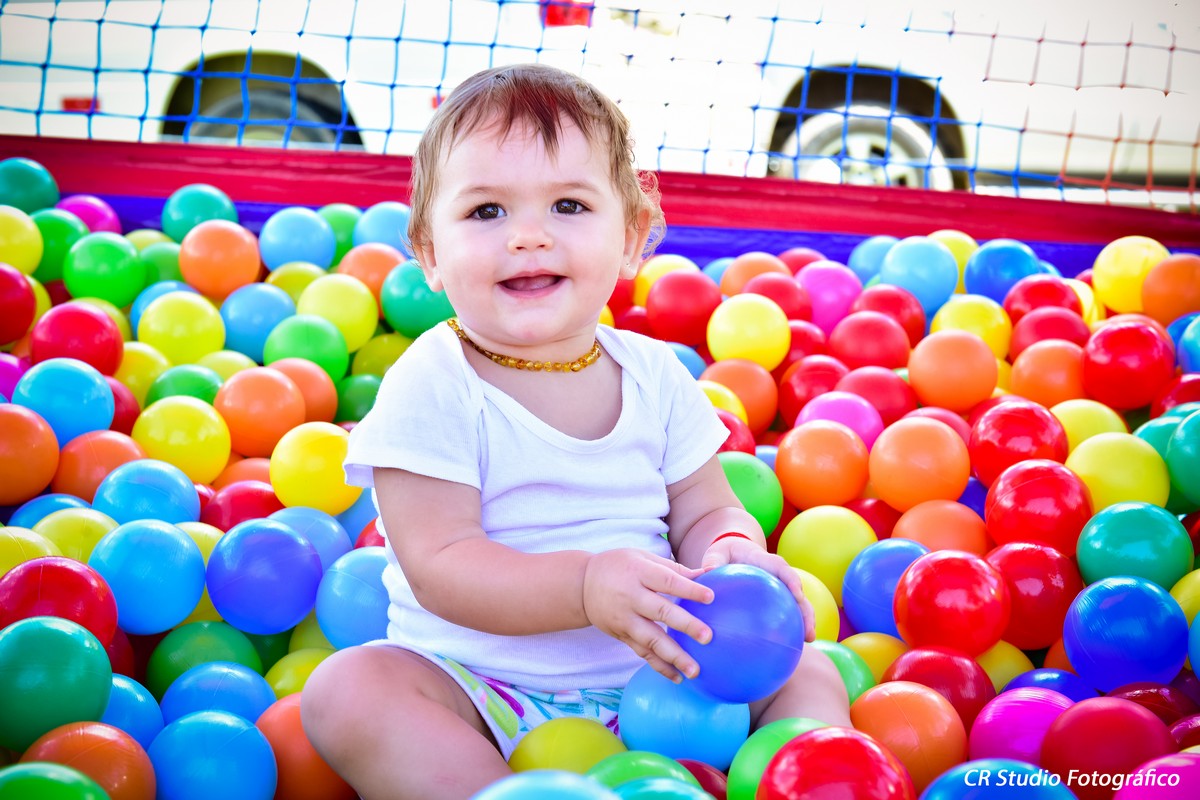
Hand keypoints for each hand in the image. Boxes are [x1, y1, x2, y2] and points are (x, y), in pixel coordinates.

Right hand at [582, 548, 714, 682]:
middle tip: (707, 637)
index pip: (667, 581)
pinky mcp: (621, 635)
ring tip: (694, 670)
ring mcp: (625, 619)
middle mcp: (631, 597)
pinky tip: (677, 677)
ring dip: (673, 656)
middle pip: (661, 612)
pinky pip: (642, 652)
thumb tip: (709, 573)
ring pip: (651, 639)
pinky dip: (659, 666)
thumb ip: (674, 568)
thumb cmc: (619, 566)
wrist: (581, 584)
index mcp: (639, 573)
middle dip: (685, 625)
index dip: (689, 589)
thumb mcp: (642, 558)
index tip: (711, 597)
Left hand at [700, 536, 816, 642]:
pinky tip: (784, 648)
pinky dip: (786, 628)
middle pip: (798, 592)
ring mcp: (779, 588)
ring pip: (797, 606)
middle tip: (809, 633)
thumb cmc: (725, 553)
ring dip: (805, 622)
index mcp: (764, 561)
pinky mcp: (776, 600)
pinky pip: (784, 614)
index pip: (782, 568)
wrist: (734, 552)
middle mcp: (777, 575)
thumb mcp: (718, 553)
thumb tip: (707, 570)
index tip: (798, 596)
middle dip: (806, 611)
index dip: (792, 581)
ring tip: (807, 641)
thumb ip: (714, 560)